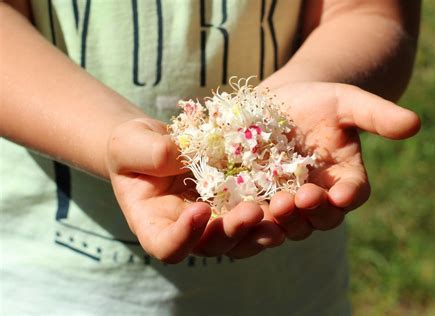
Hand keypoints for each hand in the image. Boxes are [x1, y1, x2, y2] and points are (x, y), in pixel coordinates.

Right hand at [106, 118, 283, 262]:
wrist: (159, 143)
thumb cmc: (134, 147)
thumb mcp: (130, 143)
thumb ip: (147, 153)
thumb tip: (174, 156)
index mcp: (155, 224)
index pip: (166, 246)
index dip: (182, 238)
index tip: (197, 211)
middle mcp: (188, 231)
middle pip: (211, 245)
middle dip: (232, 232)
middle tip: (251, 212)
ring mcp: (215, 220)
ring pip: (240, 238)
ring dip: (261, 229)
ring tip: (281, 211)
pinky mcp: (236, 204)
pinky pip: (257, 213)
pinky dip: (274, 209)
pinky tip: (292, 195)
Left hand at [262, 82, 420, 238]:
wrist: (280, 104)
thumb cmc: (319, 102)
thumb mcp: (346, 101)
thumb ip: (376, 115)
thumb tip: (415, 124)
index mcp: (346, 180)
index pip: (353, 194)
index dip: (348, 196)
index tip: (340, 194)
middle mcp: (319, 199)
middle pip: (321, 217)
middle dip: (311, 212)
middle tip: (299, 199)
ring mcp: (288, 202)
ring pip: (289, 223)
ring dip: (282, 220)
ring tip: (272, 207)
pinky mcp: (259, 201)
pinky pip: (258, 218)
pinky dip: (252, 220)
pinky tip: (241, 213)